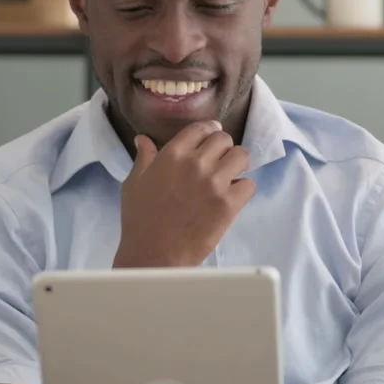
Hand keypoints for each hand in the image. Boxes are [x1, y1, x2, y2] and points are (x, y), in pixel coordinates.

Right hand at [114, 122, 254, 268]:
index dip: (208, 131)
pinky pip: (249, 185)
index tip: (210, 139)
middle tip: (219, 161)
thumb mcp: (134, 183)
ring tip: (230, 176)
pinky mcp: (228, 204)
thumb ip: (144, 158)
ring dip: (237, 164)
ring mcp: (214, 183)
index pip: (201, 128)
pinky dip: (243, 190)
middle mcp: (195, 164)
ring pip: (241, 156)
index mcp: (172, 154)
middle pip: (223, 139)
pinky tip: (232, 198)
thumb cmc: (140, 220)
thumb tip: (143, 139)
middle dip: (223, 148)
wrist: (154, 255)